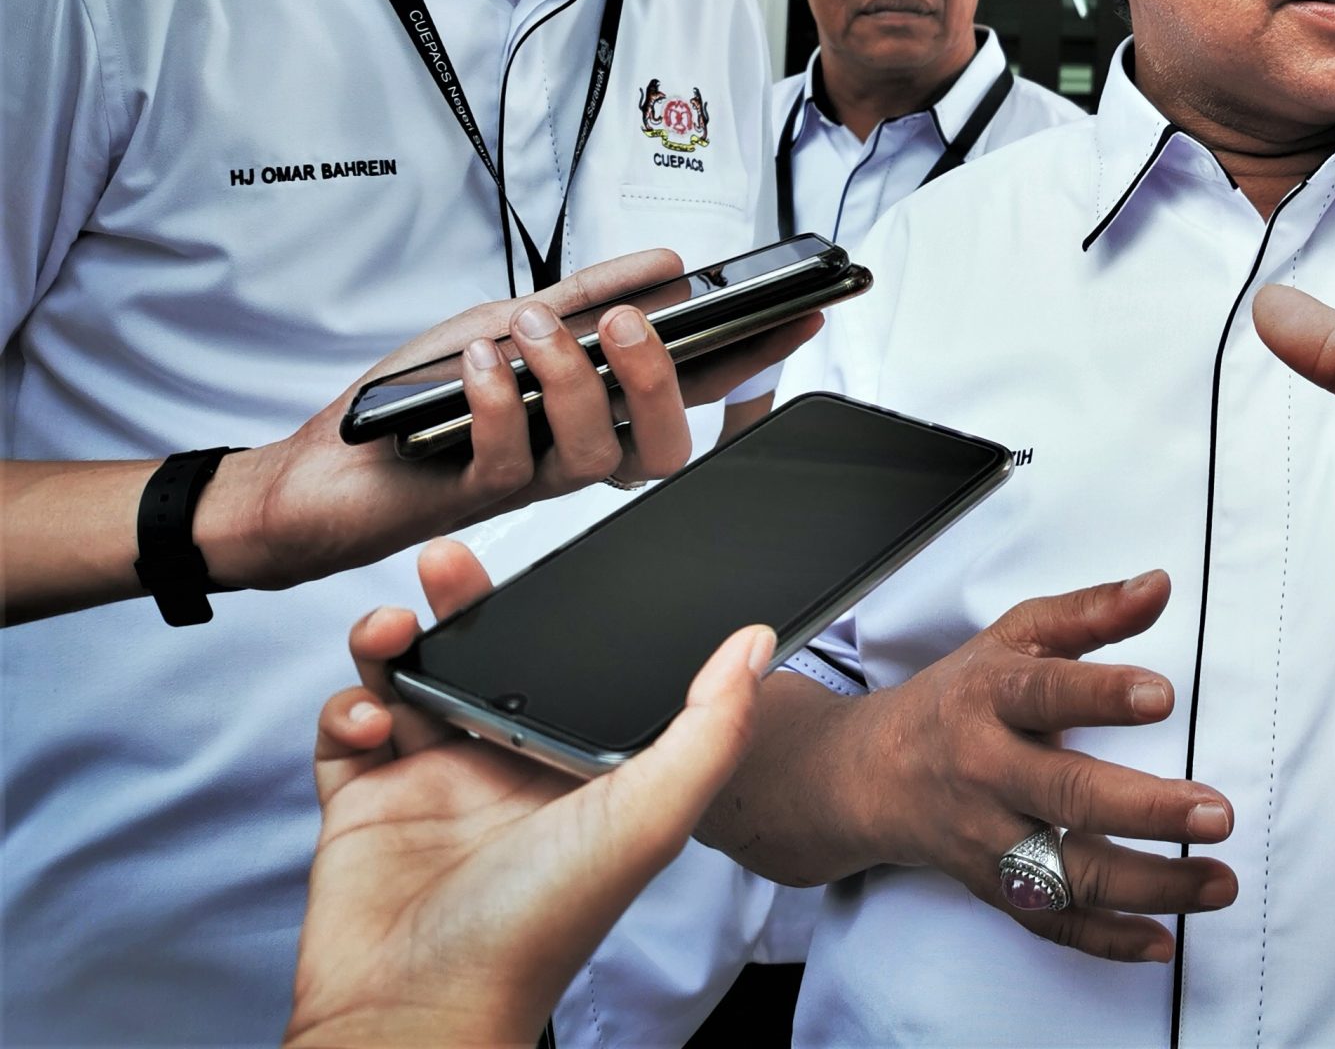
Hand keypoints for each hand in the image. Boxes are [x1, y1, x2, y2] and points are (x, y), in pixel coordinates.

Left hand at [205, 250, 825, 590]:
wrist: (317, 472)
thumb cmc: (413, 407)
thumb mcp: (504, 324)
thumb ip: (583, 299)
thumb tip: (667, 267)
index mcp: (598, 412)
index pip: (697, 388)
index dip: (757, 357)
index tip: (801, 313)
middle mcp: (579, 454)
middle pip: (670, 444)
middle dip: (664, 378)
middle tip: (636, 321)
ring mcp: (536, 482)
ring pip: (600, 451)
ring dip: (570, 377)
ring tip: (529, 329)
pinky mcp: (481, 501)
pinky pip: (515, 456)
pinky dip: (499, 399)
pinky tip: (478, 364)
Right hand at [284, 540, 772, 1046]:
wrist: (420, 1011)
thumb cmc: (540, 929)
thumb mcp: (650, 817)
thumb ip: (709, 728)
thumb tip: (756, 642)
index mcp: (573, 762)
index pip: (570, 661)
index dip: (555, 608)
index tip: (546, 561)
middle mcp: (504, 764)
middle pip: (482, 654)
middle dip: (462, 601)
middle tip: (447, 564)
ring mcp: (431, 780)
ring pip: (409, 675)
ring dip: (395, 639)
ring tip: (395, 631)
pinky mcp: (363, 802)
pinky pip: (347, 726)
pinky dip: (347, 704)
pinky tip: (371, 717)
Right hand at [836, 569, 1236, 962]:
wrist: (869, 775)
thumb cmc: (959, 696)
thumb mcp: (1014, 636)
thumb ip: (1090, 612)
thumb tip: (1161, 585)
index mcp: (990, 698)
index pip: (1046, 693)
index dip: (1102, 695)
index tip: (1163, 696)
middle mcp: (986, 773)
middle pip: (1067, 796)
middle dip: (1146, 810)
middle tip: (1217, 815)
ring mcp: (988, 839)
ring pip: (1067, 872)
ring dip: (1149, 885)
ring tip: (1219, 881)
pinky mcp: (993, 888)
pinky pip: (1050, 923)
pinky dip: (1106, 940)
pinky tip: (1163, 941)